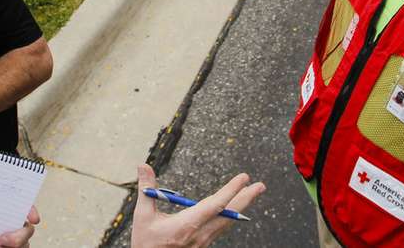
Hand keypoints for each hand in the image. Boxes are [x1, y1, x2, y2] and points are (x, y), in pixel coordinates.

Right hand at [131, 163, 264, 247]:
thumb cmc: (145, 243)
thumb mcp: (142, 216)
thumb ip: (147, 189)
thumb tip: (143, 165)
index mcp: (187, 225)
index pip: (215, 205)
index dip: (231, 190)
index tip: (243, 177)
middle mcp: (199, 235)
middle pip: (228, 215)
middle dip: (246, 198)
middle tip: (261, 185)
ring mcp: (203, 242)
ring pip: (227, 222)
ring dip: (241, 206)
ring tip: (252, 192)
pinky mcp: (202, 245)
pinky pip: (220, 229)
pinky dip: (230, 216)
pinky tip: (235, 209)